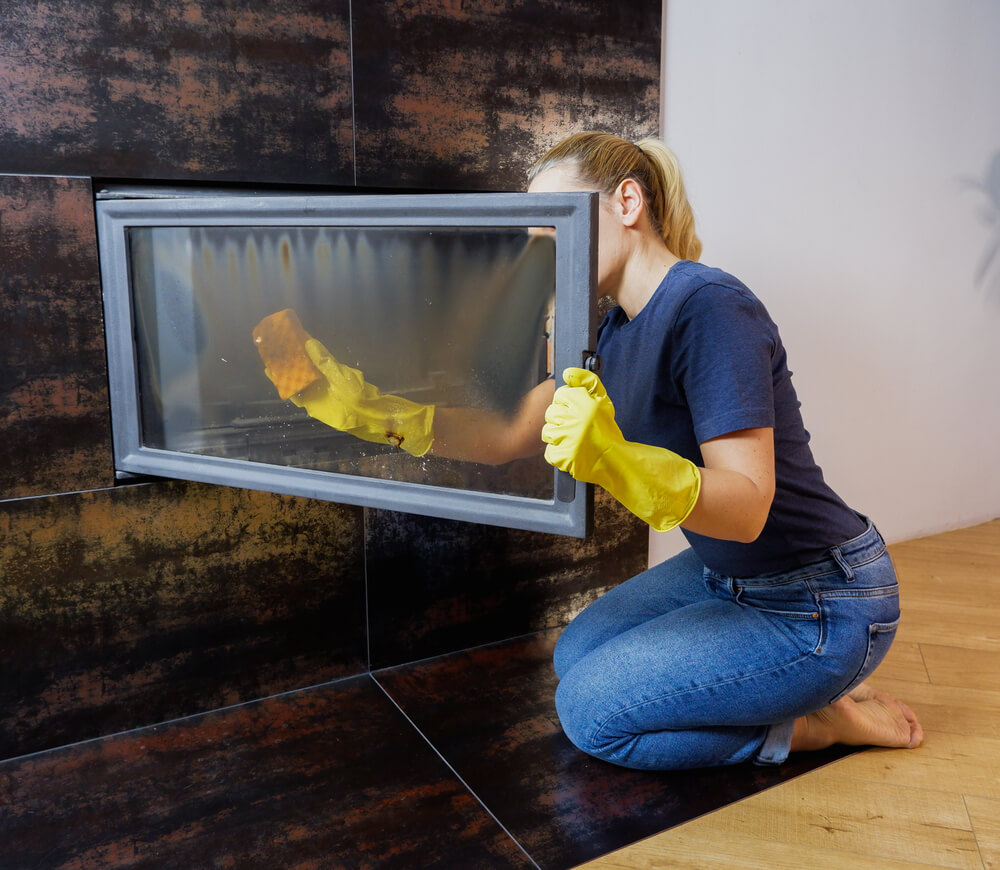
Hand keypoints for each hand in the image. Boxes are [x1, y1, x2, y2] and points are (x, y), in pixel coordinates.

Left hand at [292, 339, 434, 457]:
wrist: (378, 417)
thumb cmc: (358, 402)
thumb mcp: (342, 379)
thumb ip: (325, 362)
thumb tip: (309, 344)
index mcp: (313, 401)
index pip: (290, 386)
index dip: (279, 375)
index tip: (268, 364)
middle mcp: (317, 399)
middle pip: (299, 381)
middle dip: (290, 367)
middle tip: (280, 350)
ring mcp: (328, 395)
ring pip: (310, 379)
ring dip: (302, 365)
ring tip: (294, 349)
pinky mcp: (338, 391)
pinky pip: (323, 378)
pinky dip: (317, 367)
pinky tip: (314, 356)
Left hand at [542, 367, 700, 530]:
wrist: (617, 461)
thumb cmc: (608, 431)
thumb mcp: (603, 401)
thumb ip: (587, 381)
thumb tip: (567, 372)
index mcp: (584, 403)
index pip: (560, 394)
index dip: (566, 403)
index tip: (574, 411)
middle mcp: (575, 419)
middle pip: (551, 413)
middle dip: (561, 420)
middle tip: (574, 427)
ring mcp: (568, 439)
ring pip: (548, 432)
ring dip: (558, 436)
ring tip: (573, 439)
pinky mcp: (564, 457)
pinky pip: (549, 452)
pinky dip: (559, 454)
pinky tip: (571, 451)